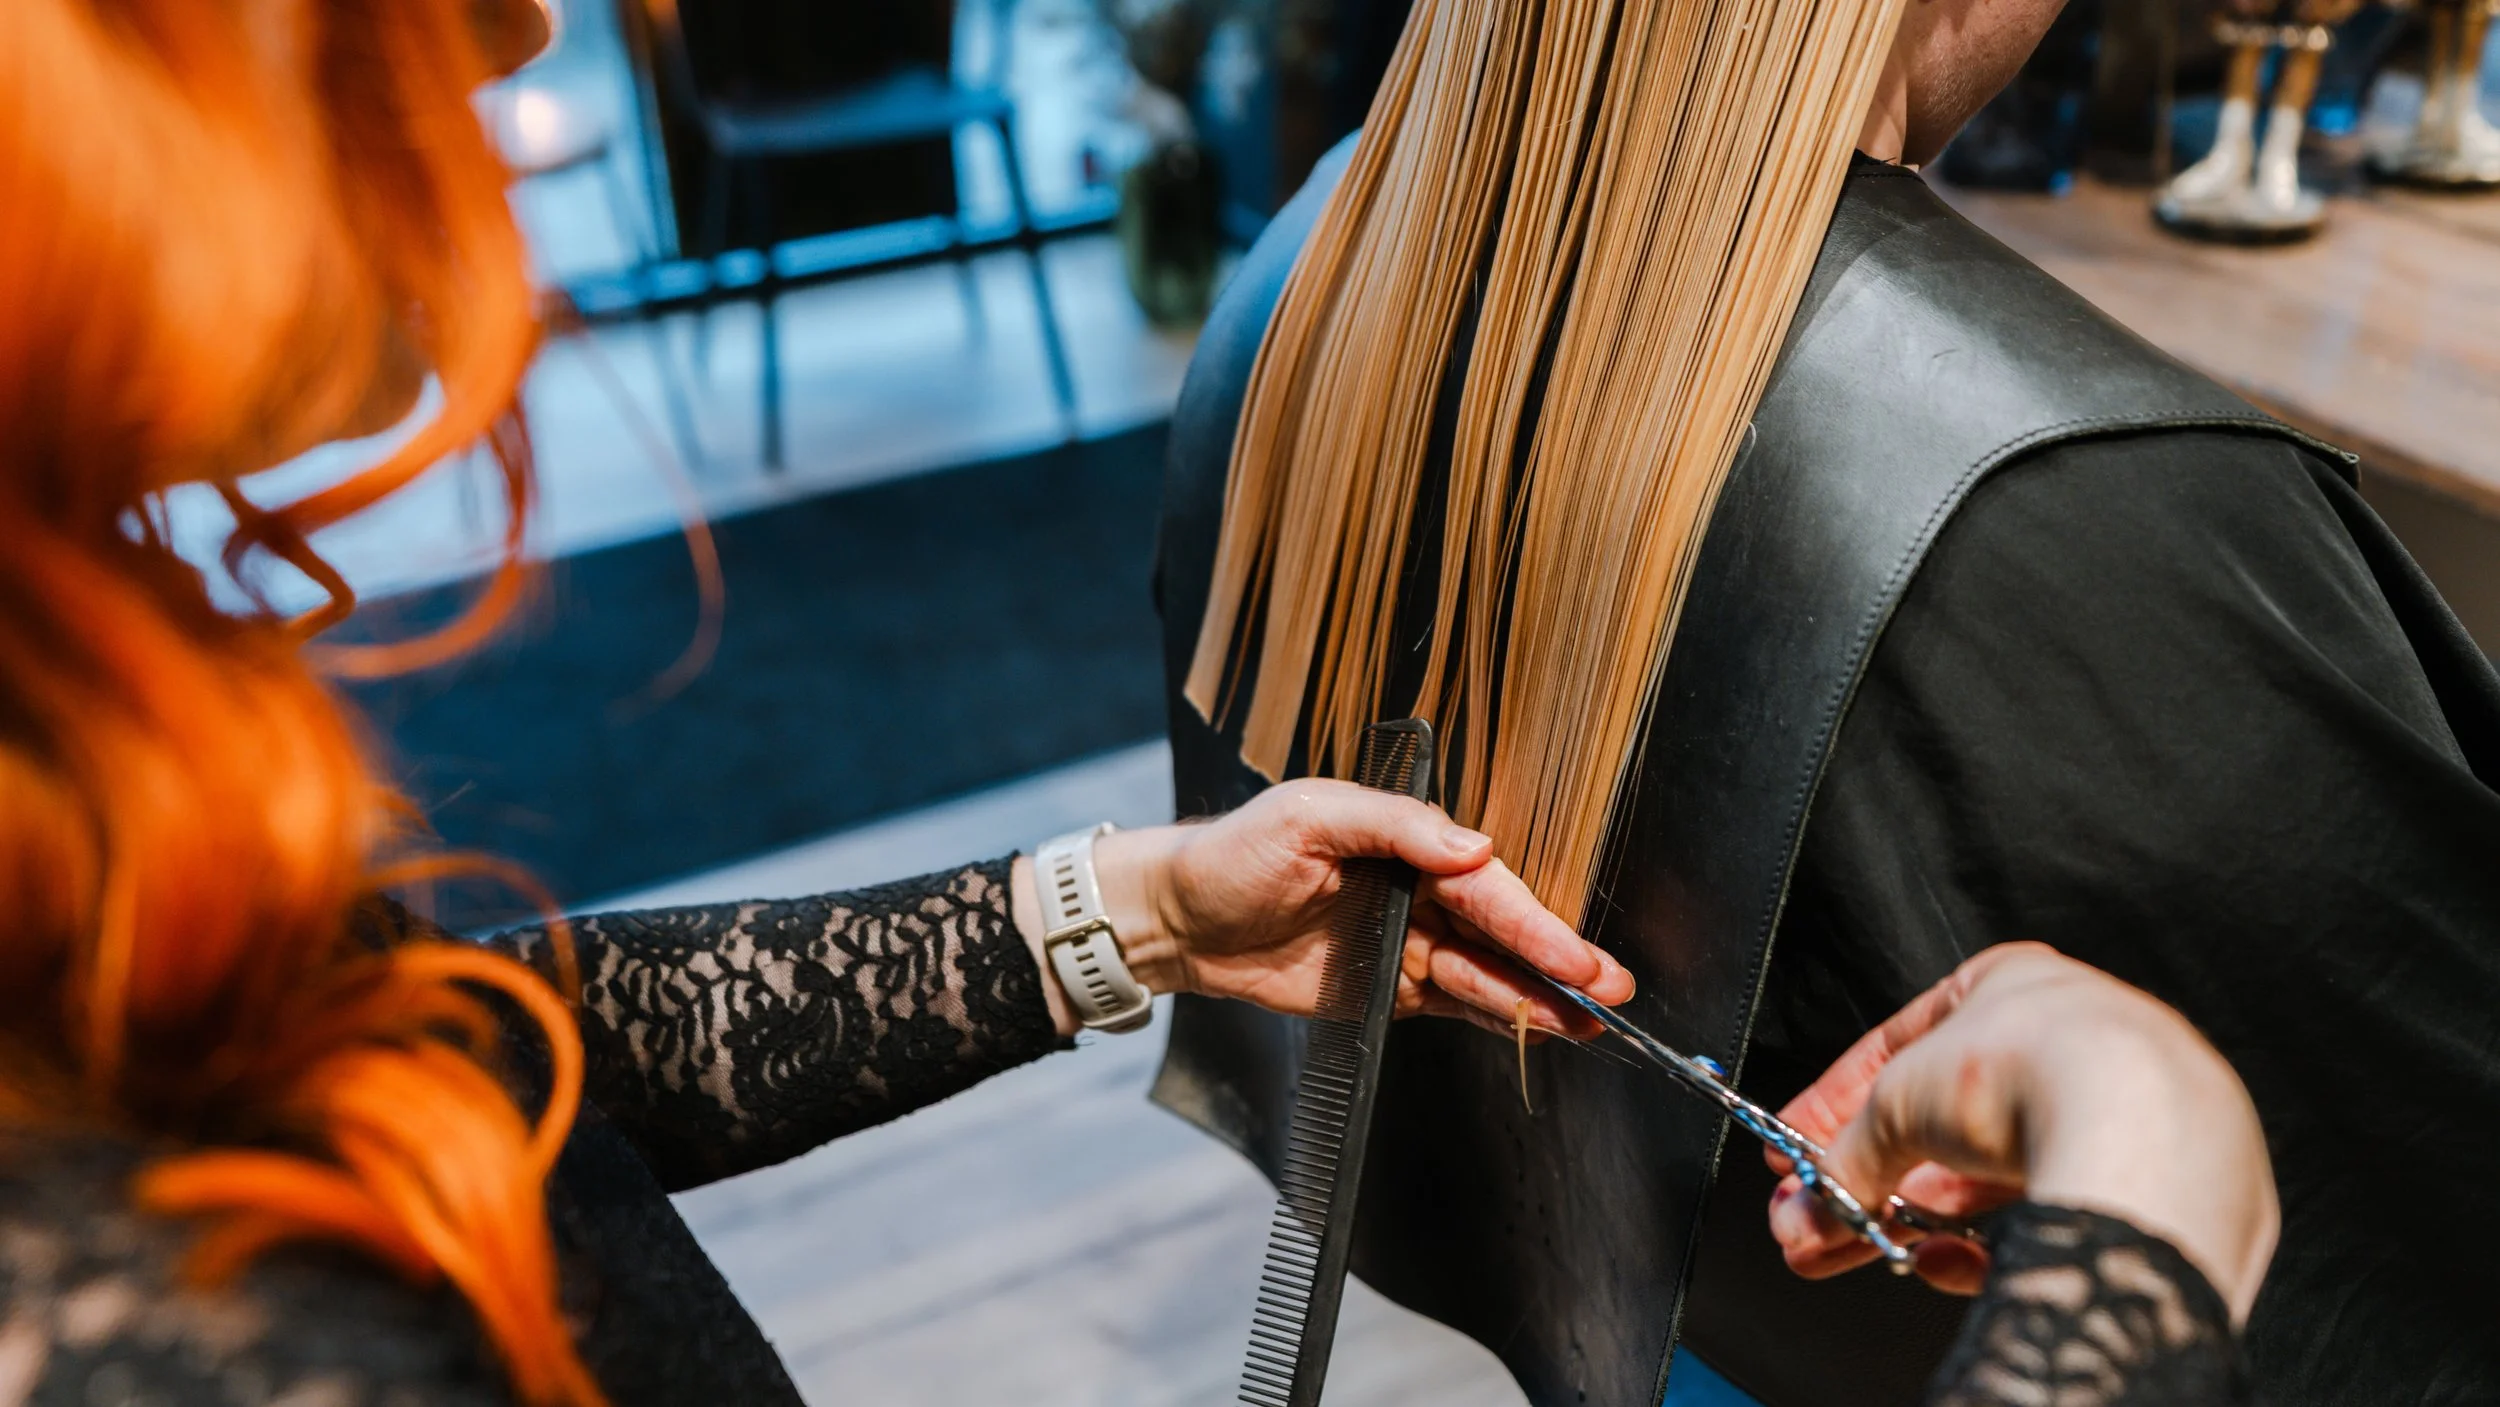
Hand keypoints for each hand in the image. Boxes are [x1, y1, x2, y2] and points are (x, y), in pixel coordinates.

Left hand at [1014, 780, 1632, 1039]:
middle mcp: (1418, 893)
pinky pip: (1457, 1006)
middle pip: (1501, 931)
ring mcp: (1408, 945)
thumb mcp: (1308, 816)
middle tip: (1610, 989)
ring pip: (1489, 975)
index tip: (1571, 951)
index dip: (1531, 920)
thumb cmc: (1235, 853)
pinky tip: (1543, 1028)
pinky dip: (1501, 1018)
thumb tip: (1474, 846)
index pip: (1483, 885)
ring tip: (1593, 1021)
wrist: (1178, 919)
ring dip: (1540, 998)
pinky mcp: (1391, 991)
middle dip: (1557, 960)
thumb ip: (1393, 826)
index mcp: (1406, 842)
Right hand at [1766, 943, 2277, 1325]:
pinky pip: (2045, 1218)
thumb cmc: (2028, 1065)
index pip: (1901, 1048)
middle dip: (1871, 1180)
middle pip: (1943, 1125)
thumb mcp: (1897, 1101)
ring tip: (1861, 1251)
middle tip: (1819, 1221)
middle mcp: (2068, 1044)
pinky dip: (1986, 1245)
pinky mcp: (2141, 1188)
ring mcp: (2112, 1117)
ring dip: (1917, 1219)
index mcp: (2012, 985)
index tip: (1795, 1152)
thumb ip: (1846, 1155)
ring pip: (1992, 1179)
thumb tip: (1805, 1206)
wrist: (2137, 1125)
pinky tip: (1940, 1263)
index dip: (1835, 1105)